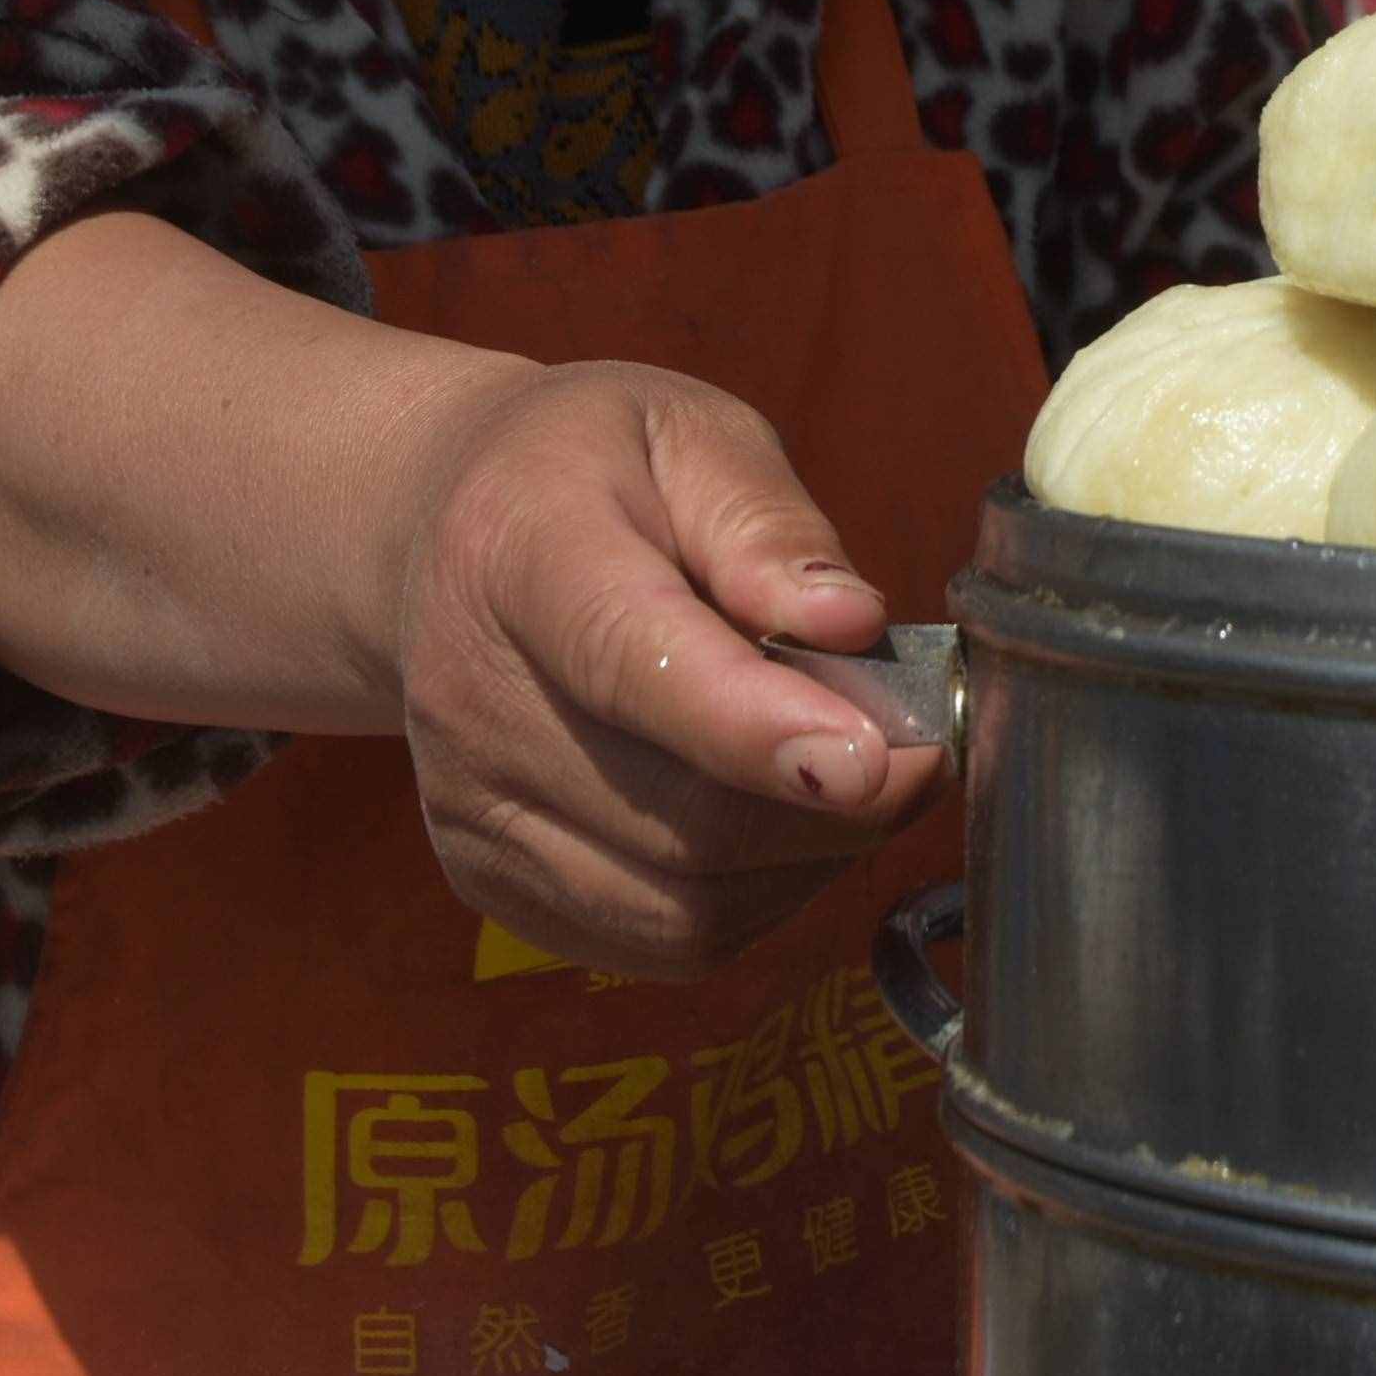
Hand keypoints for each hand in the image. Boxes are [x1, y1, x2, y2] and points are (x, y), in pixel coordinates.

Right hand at [385, 361, 945, 979]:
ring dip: (807, 859)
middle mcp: (470, 700)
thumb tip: (850, 625)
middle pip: (680, 817)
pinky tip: (776, 817)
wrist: (454, 533)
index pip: (633, 665)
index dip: (759, 729)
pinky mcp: (491, 881)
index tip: (875, 758)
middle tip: (921, 742)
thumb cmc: (599, 472)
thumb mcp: (693, 437)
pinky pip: (661, 939)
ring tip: (847, 769)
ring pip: (683, 905)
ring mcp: (470, 808)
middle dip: (839, 806)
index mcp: (517, 555)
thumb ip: (768, 526)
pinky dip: (754, 899)